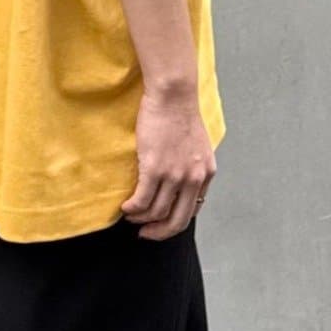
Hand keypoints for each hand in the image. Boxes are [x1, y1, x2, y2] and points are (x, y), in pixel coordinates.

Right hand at [121, 87, 214, 239]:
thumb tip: (179, 183)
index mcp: (206, 174)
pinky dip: (132, 209)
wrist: (173, 96)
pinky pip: (142, 200)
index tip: (160, 224)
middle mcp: (193, 179)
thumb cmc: (181, 115)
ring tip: (130, 215)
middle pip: (177, 220)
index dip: (174, 222)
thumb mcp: (198, 146)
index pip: (193, 210)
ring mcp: (175, 175)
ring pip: (156, 212)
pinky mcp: (155, 168)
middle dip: (159, 232)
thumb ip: (193, 167)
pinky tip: (125, 208)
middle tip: (145, 233)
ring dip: (140, 219)